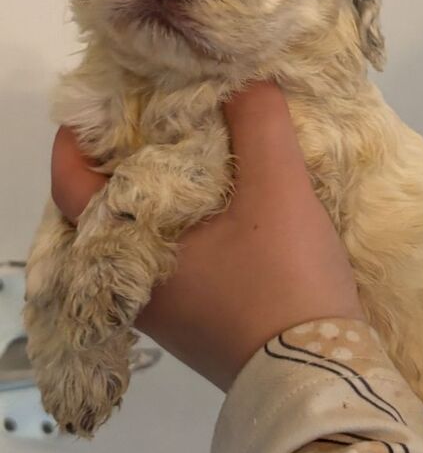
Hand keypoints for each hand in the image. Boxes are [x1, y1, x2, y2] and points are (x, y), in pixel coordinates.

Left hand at [51, 81, 363, 389]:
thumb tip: (245, 82)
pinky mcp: (199, 316)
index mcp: (130, 254)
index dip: (75, 141)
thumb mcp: (278, 188)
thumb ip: (259, 123)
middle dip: (127, 157)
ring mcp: (167, 307)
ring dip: (160, 188)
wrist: (320, 371)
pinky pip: (173, 251)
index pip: (71, 188)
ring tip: (194, 143)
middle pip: (108, 207)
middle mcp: (135, 284)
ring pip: (144, 230)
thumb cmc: (283, 278)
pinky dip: (185, 216)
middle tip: (157, 114)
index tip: (100, 106)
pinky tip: (222, 196)